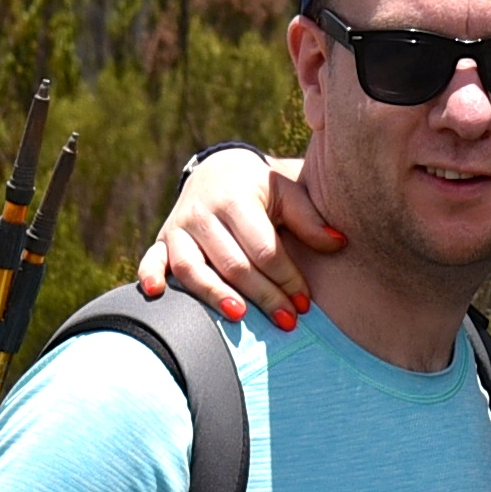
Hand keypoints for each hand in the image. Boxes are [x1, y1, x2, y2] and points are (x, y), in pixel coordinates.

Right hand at [137, 144, 342, 323]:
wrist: (219, 170)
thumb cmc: (261, 189)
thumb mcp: (286, 192)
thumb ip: (310, 218)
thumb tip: (339, 243)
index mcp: (236, 198)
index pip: (263, 247)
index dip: (286, 277)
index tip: (305, 302)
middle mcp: (203, 212)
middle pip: (233, 263)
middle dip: (262, 295)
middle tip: (287, 321)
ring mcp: (179, 226)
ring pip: (192, 267)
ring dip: (214, 294)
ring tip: (239, 316)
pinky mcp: (163, 239)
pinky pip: (152, 258)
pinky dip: (151, 274)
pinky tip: (158, 294)